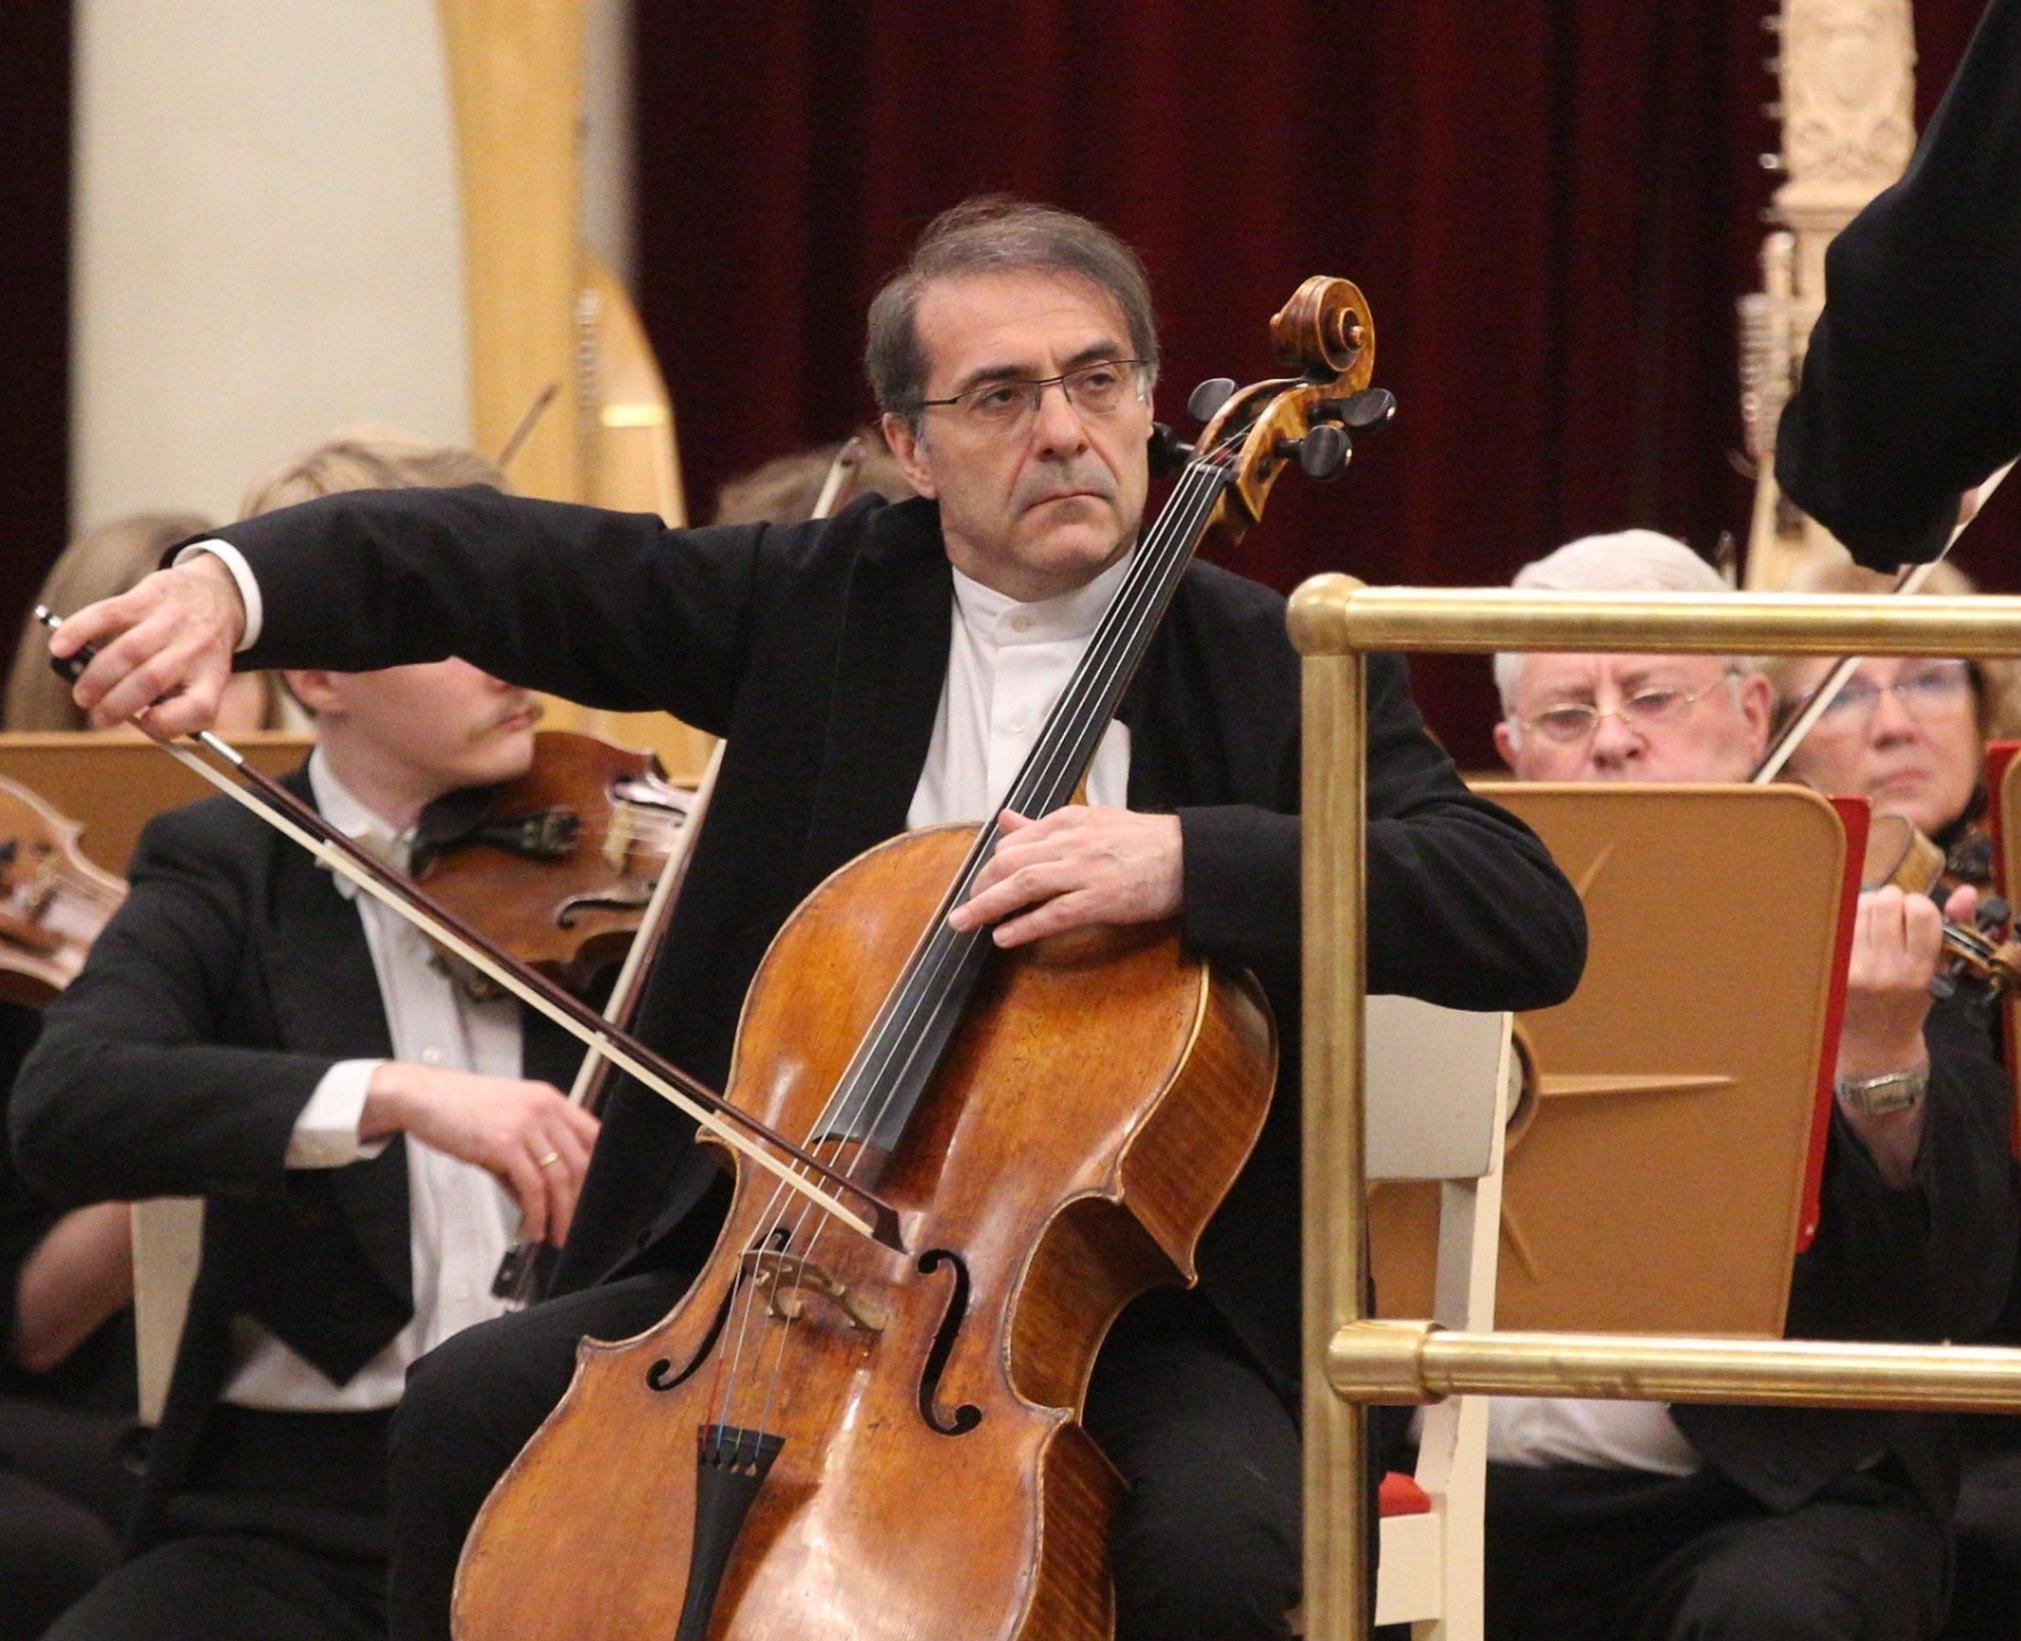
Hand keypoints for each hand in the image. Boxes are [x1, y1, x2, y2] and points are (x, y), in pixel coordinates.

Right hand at [51, 556, 245, 735]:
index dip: (168, 722)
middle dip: (114, 705)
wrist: (218, 595)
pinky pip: (108, 614)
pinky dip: (79, 632)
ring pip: (127, 652)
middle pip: (150, 681)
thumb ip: (174, 701)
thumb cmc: (197, 649)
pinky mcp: (148, 596)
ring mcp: (172, 620)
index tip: (145, 724)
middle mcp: (196, 647)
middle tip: (96, 716)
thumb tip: (129, 719)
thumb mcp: (204, 677)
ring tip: (83, 695)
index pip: (199, 707)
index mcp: (213, 675)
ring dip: (96, 678)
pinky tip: (61, 648)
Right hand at [361, 1064, 598, 1245]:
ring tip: (554, 1234)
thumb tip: (538, 1199)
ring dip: (560, 1214)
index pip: (592, 1135)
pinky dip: (537, 1214)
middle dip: (580, 1201)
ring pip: (559, 1179)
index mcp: (549, 1100)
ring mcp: (526, 1126)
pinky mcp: (505, 1145)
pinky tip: (533, 1228)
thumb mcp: (505, 1122)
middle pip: (580, 1162)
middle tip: (573, 1225)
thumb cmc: (460, 1107)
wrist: (422, 1096)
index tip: (592, 1195)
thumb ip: (527, 1156)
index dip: (598, 1169)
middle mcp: (544, 1110)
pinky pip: (533, 1187)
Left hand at [946, 806, 1181, 948]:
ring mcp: (1085, 871)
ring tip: (965, 923)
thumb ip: (1044, 824)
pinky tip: (1004, 936)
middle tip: (962, 909)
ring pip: (1024, 886)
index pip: (1014, 842)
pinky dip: (1025, 926)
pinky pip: (1053, 914)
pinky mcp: (1100, 899)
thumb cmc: (1143, 842)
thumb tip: (1005, 819)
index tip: (979, 884)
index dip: (990, 866)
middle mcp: (1071, 842)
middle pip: (1009, 862)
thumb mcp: (1090, 821)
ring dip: (988, 905)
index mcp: (1067, 822)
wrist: (1189, 856)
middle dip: (979, 887)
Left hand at [1832, 884, 1970, 1187]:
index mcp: (1920, 970)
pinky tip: (1850, 936)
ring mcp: (1854, 971)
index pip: (1921, 912)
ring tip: (1870, 926)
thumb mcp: (1939, 971)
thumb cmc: (1909, 1002)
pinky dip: (1845, 921)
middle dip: (1890, 901)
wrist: (1875, 1046)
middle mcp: (1886, 970)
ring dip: (1865, 907)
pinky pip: (1837, 924)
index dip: (1918, 906)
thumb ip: (1956, 928)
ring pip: (1858, 907)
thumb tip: (1966, 890)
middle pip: (1886, 902)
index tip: (1914, 916)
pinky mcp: (1830, 970)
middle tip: (1889, 917)